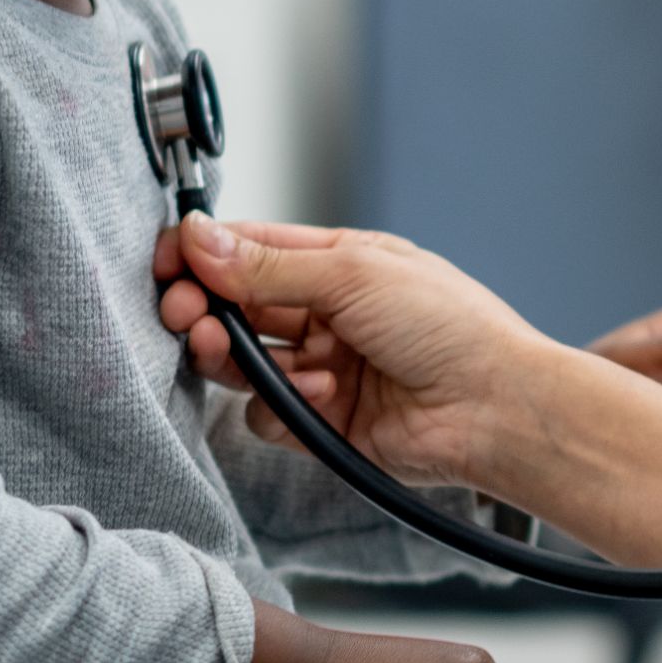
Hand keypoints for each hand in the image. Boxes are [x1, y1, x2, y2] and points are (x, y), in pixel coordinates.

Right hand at [158, 215, 554, 488]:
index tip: (166, 262)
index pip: (252, 250)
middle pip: (238, 308)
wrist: (495, 406)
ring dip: (228, 355)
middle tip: (183, 313)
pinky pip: (270, 415)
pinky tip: (323, 394)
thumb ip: (268, 265)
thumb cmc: (451, 327)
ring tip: (222, 348)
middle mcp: (329, 314)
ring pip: (244, 363)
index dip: (204, 255)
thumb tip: (199, 238)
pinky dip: (282, 405)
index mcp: (340, 264)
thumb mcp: (353, 274)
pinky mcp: (325, 423)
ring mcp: (325, 369)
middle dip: (203, 308)